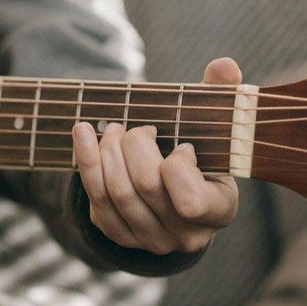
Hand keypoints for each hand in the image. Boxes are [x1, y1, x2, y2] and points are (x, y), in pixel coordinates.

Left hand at [72, 58, 241, 254]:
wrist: (178, 192)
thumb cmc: (201, 154)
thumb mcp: (216, 128)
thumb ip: (221, 95)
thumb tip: (225, 65)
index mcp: (218, 211)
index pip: (190, 201)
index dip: (177, 166)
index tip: (182, 146)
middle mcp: (185, 235)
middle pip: (146, 187)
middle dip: (135, 145)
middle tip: (138, 128)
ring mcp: (151, 240)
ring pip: (117, 193)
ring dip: (109, 151)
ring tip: (114, 129)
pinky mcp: (121, 235)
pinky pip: (96, 200)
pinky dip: (86, 160)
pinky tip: (82, 132)